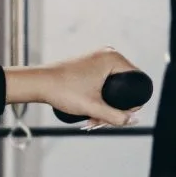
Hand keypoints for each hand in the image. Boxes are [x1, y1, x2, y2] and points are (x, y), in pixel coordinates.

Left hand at [4, 48, 143, 127]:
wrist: (39, 83)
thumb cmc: (63, 91)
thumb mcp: (93, 107)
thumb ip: (115, 117)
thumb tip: (133, 121)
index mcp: (114, 58)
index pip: (137, 82)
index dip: (133, 103)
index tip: (120, 117)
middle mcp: (108, 53)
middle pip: (124, 86)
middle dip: (115, 108)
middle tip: (100, 123)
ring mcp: (97, 57)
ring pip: (113, 86)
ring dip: (105, 106)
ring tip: (92, 120)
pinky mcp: (88, 64)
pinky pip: (103, 82)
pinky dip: (99, 97)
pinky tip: (90, 113)